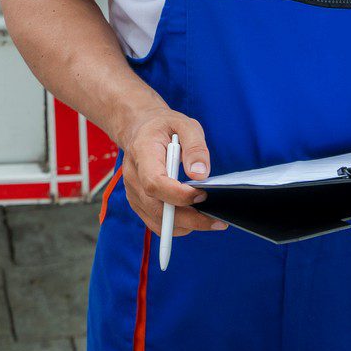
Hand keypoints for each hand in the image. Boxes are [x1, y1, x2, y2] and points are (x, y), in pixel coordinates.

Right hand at [119, 106, 225, 237]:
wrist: (140, 129)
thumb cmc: (164, 126)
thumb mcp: (185, 124)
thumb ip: (195, 147)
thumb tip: (200, 175)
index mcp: (142, 153)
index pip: (154, 183)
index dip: (178, 195)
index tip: (202, 194)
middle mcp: (133, 177)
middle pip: (157, 209)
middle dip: (189, 219)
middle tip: (217, 221)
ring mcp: (133, 193)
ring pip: (158, 222)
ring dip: (185, 226)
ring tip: (210, 220)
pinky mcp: (138, 203)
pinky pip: (156, 224)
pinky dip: (177, 226)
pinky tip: (194, 218)